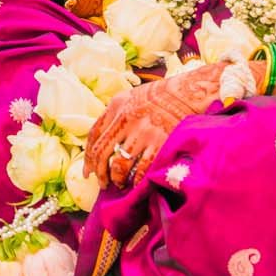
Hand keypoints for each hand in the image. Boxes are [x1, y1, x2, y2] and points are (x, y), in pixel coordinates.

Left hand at [84, 68, 219, 187]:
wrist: (188, 91)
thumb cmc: (160, 95)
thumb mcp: (130, 97)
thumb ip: (115, 114)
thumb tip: (102, 140)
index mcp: (116, 106)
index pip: (94, 135)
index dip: (88, 157)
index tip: (88, 171)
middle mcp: (126, 119)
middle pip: (102, 153)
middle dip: (99, 173)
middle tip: (102, 183)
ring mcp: (142, 132)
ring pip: (120, 165)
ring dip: (117, 179)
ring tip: (119, 184)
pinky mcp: (159, 143)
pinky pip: (142, 169)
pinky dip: (137, 180)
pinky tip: (136, 184)